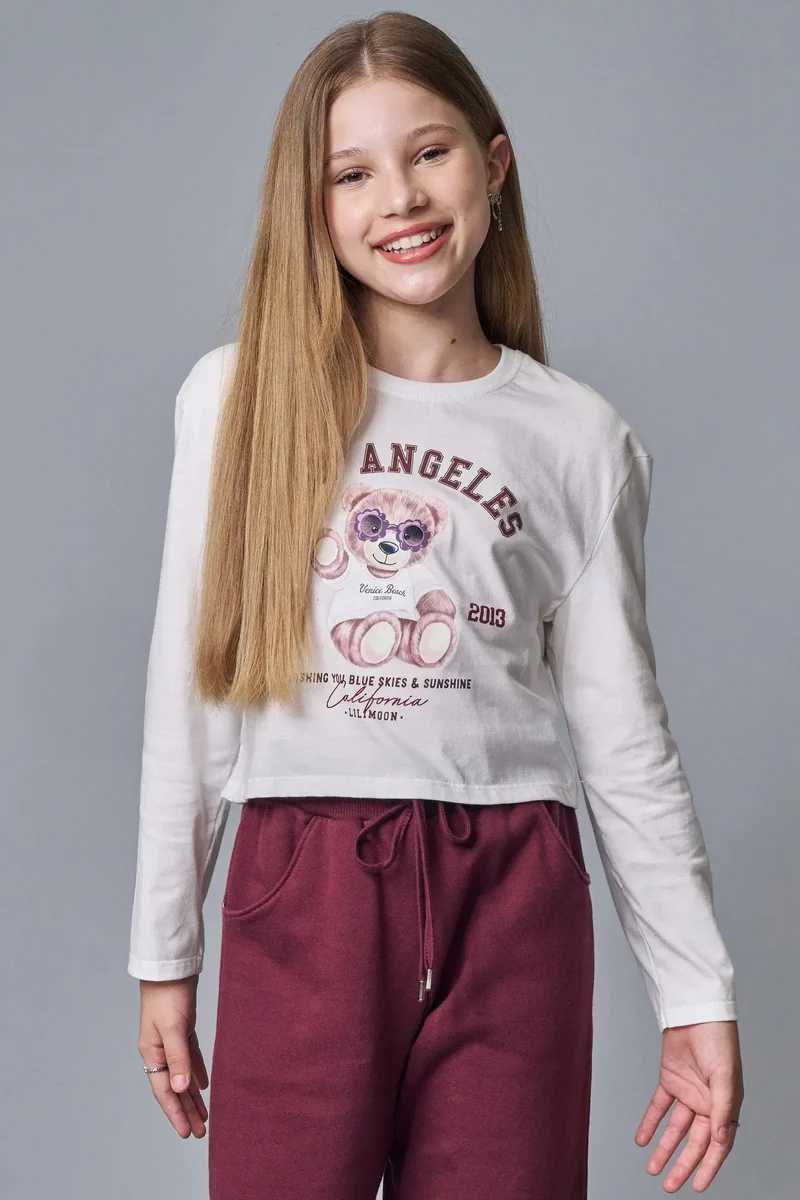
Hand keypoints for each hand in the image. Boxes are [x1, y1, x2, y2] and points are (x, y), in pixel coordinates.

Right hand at [137, 975, 209, 1138]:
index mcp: (151, 1053)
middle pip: (174, 1087)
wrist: (171, 967)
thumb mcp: (173, 1027)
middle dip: (186, 1111)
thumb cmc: (168, 995)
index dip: (175, 1113)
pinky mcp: (182, 1029)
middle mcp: (159, 1051)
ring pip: (182, 1075)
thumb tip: (179, 1088)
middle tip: (200, 1132)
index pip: (164, 1091)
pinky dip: (195, 1072)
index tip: (186, 1133)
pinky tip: (203, 1086)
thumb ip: (177, 1057)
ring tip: (204, 1117)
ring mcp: (170, 1041)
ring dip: (192, 1096)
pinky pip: (189, 1058)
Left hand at [635, 1020, 742, 1191]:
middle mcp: (707, 1103)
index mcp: (725, 1106)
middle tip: (669, 1185)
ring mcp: (687, 1092)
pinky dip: (650, 1123)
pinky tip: (641, 1139)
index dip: (708, 1167)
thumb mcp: (725, 1077)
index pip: (717, 1145)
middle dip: (682, 1165)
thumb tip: (721, 1140)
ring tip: (652, 1169)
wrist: (696, 1012)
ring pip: (674, 1129)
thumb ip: (723, 1109)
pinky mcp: (670, 1080)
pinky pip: (658, 1107)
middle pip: (693, 1142)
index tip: (698, 1186)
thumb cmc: (718, 1041)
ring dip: (664, 1148)